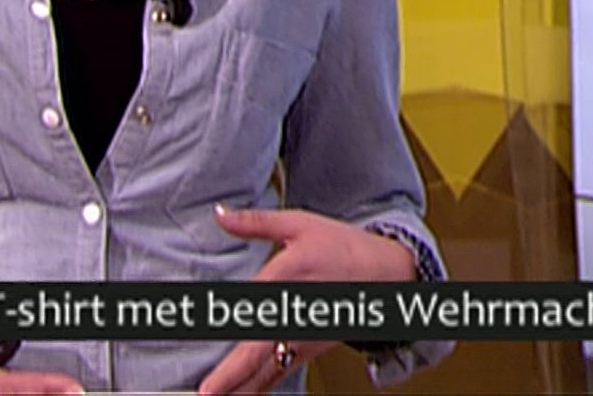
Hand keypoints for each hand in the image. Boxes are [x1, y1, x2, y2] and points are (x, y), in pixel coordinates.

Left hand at [196, 205, 417, 394]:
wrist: (387, 275)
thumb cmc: (343, 248)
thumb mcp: (299, 225)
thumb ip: (255, 223)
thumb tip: (221, 215)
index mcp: (285, 281)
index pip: (249, 311)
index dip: (226, 322)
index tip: (208, 334)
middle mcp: (292, 317)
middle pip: (256, 355)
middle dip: (228, 378)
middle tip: (204, 393)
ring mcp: (301, 340)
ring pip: (265, 374)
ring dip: (239, 390)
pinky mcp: (307, 352)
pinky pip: (277, 376)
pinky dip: (256, 390)